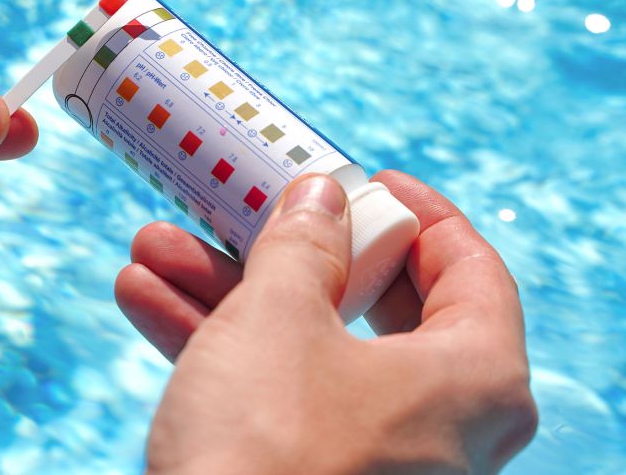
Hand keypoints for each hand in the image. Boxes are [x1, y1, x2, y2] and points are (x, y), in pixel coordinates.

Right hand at [115, 171, 536, 473]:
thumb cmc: (270, 448)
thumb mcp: (279, 319)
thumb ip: (304, 246)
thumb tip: (321, 199)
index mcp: (478, 378)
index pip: (470, 268)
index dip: (415, 212)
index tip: (367, 180)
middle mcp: (448, 429)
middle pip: (376, 309)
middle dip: (289, 253)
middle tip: (249, 210)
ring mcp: (388, 467)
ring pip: (313, 356)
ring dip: (229, 298)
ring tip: (154, 249)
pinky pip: (286, 407)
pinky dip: (226, 358)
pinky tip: (147, 302)